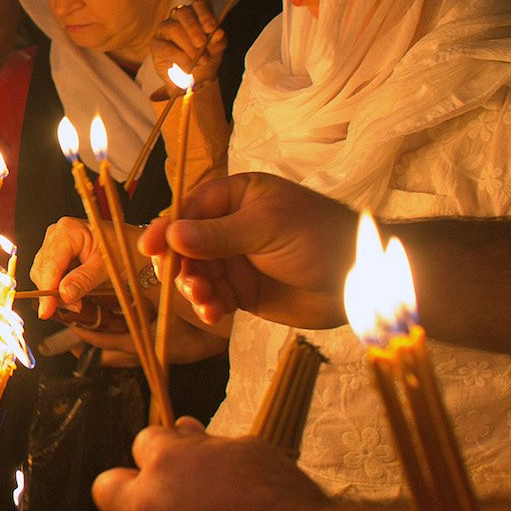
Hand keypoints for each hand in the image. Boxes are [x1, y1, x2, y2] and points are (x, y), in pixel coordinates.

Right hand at [30, 216, 118, 320]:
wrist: (131, 247)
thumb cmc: (123, 250)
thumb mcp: (107, 267)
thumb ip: (84, 280)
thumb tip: (64, 293)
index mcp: (68, 230)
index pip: (50, 264)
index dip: (46, 290)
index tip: (45, 311)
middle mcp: (56, 234)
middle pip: (42, 270)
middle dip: (54, 292)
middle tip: (75, 306)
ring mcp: (54, 244)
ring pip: (43, 275)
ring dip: (57, 292)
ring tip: (78, 300)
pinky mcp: (56, 255)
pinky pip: (49, 276)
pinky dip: (59, 288)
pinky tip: (74, 293)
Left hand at [93, 421, 331, 510]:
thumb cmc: (293, 510)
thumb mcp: (253, 457)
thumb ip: (207, 447)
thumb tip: (182, 430)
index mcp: (167, 463)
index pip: (144, 445)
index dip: (167, 457)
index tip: (187, 472)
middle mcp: (145, 506)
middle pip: (108, 490)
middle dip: (128, 492)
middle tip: (164, 509)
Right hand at [138, 172, 355, 328]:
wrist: (362, 280)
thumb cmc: (322, 238)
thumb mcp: (268, 228)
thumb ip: (218, 235)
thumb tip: (171, 235)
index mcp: (236, 197)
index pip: (189, 209)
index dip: (166, 228)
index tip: (148, 248)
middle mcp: (230, 227)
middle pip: (184, 245)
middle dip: (180, 264)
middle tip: (184, 282)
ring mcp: (236, 260)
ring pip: (195, 274)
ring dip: (193, 288)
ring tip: (206, 300)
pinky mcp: (243, 291)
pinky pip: (214, 298)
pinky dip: (209, 306)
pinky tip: (215, 313)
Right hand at [150, 0, 227, 83]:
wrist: (193, 80)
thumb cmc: (205, 60)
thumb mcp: (216, 51)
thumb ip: (218, 42)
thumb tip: (219, 32)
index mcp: (196, 14)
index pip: (200, 4)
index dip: (205, 14)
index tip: (211, 28)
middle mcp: (178, 18)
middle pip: (183, 12)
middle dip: (194, 29)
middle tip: (202, 45)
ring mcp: (165, 29)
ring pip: (173, 28)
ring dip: (188, 46)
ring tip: (198, 60)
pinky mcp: (156, 44)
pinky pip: (166, 47)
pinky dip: (180, 58)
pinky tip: (187, 66)